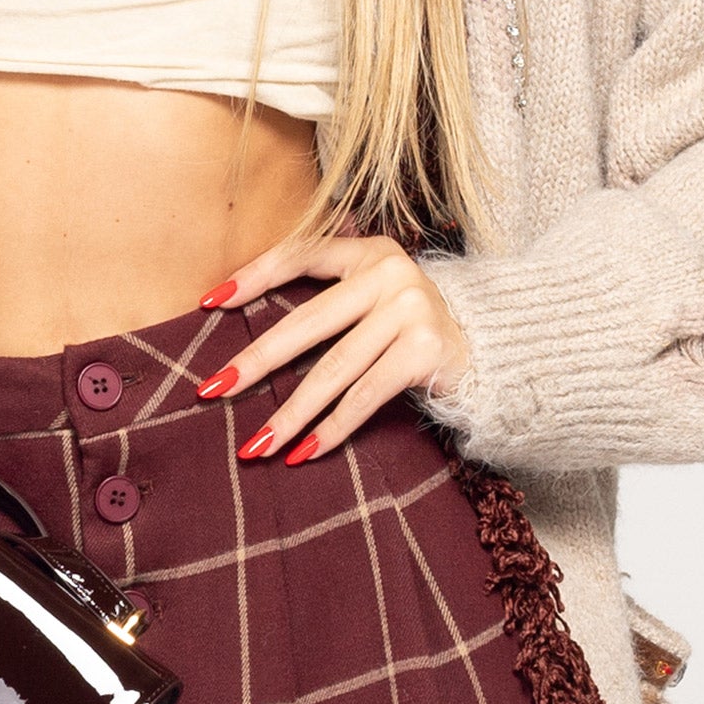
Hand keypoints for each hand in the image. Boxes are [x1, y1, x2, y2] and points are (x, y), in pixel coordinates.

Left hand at [194, 232, 469, 464]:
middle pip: (307, 323)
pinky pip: (365, 396)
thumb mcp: (377, 293)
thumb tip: (244, 314)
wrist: (493, 349)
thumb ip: (330, 295)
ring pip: (333, 370)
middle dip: (254, 361)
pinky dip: (332, 428)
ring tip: (256, 444)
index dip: (255, 276)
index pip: (302, 255)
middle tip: (212, 390)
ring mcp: (410, 311)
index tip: (209, 303)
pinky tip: (304, 452)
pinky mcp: (425, 351)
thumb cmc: (415, 325)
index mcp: (370, 251)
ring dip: (290, 412)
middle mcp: (391, 274)